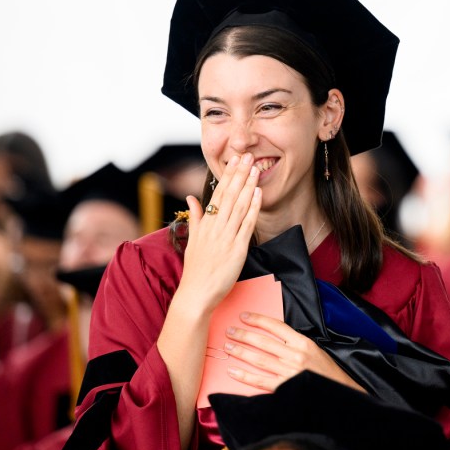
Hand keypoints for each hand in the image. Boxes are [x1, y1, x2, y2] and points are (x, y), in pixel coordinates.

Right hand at [177, 154, 261, 311]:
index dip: (227, 175)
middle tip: (248, 156)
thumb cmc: (195, 269)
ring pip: (239, 206)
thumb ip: (195, 218)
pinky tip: (258, 194)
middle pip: (229, 195)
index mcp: (205, 224)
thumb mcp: (192, 240)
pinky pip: (247, 224)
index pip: (217, 194)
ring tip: (255, 169)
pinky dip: (253, 208)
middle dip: (239, 174)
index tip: (234, 160)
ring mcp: (226, 237)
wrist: (196, 293)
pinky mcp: (237, 249)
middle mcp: (215, 227)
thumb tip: (191, 198)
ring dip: (248, 186)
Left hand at [223, 311, 365, 392]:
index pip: (276, 327)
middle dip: (244, 335)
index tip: (244, 316)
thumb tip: (272, 336)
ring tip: (227, 346)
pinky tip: (233, 371)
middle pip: (263, 342)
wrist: (340, 395)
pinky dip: (245, 376)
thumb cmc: (326, 372)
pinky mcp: (285, 389)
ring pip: (259, 359)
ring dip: (241, 352)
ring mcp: (289, 373)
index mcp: (303, 343)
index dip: (258, 320)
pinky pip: (260, 381)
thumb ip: (295, 343)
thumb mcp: (314, 350)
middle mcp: (295, 356)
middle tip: (230, 331)